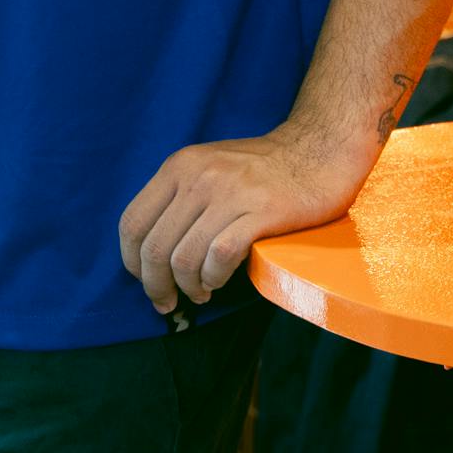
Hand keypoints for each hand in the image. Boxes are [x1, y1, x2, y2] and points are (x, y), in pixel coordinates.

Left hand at [115, 124, 376, 317]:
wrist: (320, 150)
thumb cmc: (263, 168)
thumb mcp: (209, 167)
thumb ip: (179, 198)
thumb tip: (150, 252)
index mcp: (180, 166)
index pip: (133, 223)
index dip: (132, 262)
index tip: (145, 280)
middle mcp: (199, 176)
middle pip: (155, 248)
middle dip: (156, 286)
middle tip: (168, 302)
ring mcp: (231, 193)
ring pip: (184, 257)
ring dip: (188, 287)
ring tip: (200, 293)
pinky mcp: (262, 211)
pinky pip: (220, 256)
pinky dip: (213, 277)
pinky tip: (219, 281)